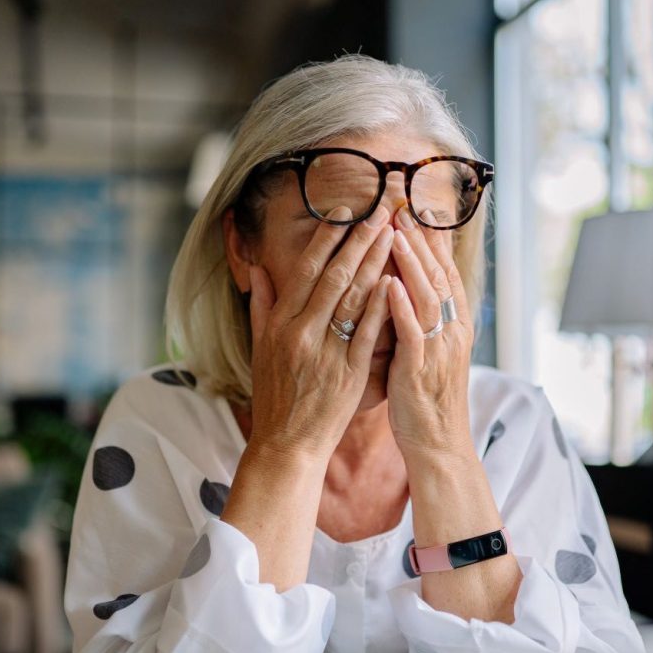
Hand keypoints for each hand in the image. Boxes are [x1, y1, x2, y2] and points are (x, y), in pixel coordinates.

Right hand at [247, 206, 393, 461]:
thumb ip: (260, 306)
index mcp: (279, 323)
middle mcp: (300, 332)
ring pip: (353, 297)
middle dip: (359, 239)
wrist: (286, 443)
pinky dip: (382, 304)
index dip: (326, 238)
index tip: (344, 211)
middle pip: (334, 276)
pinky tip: (396, 279)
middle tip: (381, 210)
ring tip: (394, 234)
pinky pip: (368, 332)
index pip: (306, 271)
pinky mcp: (348, 372)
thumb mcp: (259, 349)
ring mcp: (325, 351)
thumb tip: (256, 269)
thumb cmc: (274, 396)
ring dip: (375, 262)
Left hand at [385, 206, 475, 459]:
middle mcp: (450, 332)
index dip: (429, 241)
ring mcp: (437, 350)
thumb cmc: (425, 399)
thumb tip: (405, 290)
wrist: (438, 445)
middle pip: (437, 276)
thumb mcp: (428, 353)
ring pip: (428, 297)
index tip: (412, 210)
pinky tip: (389, 285)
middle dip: (420, 239)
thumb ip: (419, 321)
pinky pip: (413, 334)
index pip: (442, 273)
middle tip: (402, 206)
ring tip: (396, 232)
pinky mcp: (420, 370)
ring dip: (412, 264)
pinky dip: (402, 308)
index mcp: (451, 326)